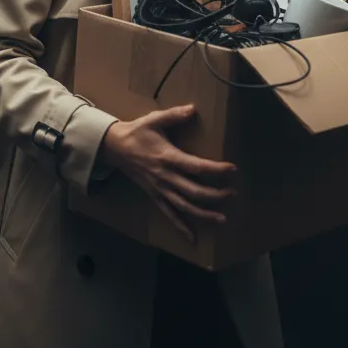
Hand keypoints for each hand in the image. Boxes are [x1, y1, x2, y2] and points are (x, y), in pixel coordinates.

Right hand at [100, 104, 236, 241]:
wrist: (114, 147)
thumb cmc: (137, 132)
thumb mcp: (154, 119)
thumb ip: (174, 115)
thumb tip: (193, 109)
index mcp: (168, 157)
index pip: (196, 167)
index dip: (215, 170)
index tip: (232, 169)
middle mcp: (165, 177)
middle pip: (193, 191)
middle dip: (215, 195)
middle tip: (233, 194)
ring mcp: (159, 189)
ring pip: (184, 206)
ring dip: (203, 214)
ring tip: (222, 218)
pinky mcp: (154, 196)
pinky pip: (169, 214)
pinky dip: (181, 227)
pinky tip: (193, 238)